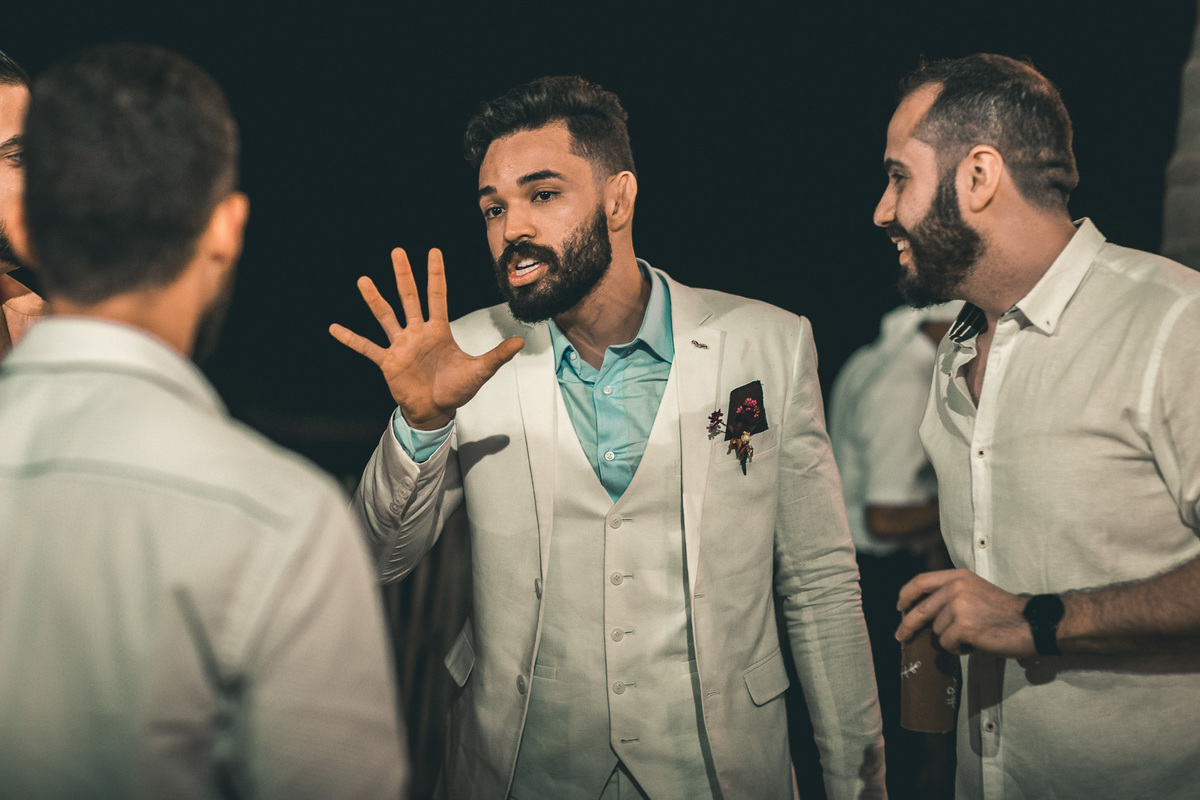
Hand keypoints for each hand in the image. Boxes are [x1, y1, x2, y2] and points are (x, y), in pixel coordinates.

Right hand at [330, 248, 523, 428]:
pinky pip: (367, 347)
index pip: (437, 295)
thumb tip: (521, 341)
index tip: (433, 251)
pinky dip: (351, 338)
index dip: (435, 274)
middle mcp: (417, 332)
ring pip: (386, 316)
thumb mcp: (480, 371)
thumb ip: (497, 355)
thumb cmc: (457, 389)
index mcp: (438, 330)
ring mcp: (400, 345)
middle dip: (404, 275)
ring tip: (363, 280)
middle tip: (397, 251)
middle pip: (409, 297)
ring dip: (374, 299)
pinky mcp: (388, 362)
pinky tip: (334, 328)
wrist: (436, 410)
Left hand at [895, 569, 1033, 657]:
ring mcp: (958, 606)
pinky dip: (958, 649)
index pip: (920, 581)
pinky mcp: (963, 626)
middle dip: (907, 625)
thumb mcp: (975, 590)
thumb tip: (922, 610)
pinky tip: (976, 643)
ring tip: (973, 635)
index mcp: (958, 576)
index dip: (906, 595)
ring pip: (937, 631)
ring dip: (950, 639)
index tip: (900, 606)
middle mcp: (955, 588)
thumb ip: (951, 594)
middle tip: (900, 636)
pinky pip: (947, 644)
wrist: (1032, 623)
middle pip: (920, 610)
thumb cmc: (1004, 612)